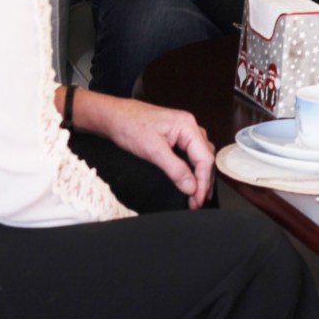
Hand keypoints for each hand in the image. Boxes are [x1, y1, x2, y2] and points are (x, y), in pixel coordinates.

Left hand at [64, 89, 214, 209]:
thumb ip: (175, 169)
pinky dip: (191, 168)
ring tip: (195, 194)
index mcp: (187, 125)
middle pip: (205, 157)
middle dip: (203, 181)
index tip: (197, 200)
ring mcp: (182, 130)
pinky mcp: (175, 135)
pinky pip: (190, 153)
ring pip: (199, 155)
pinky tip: (188, 179)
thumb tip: (191, 187)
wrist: (113, 116)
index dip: (203, 182)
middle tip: (196, 202)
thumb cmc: (130, 125)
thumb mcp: (153, 151)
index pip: (204, 158)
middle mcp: (189, 126)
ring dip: (199, 175)